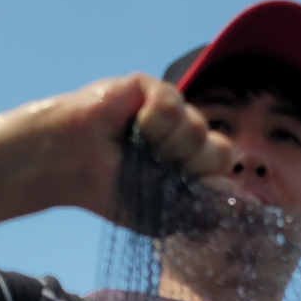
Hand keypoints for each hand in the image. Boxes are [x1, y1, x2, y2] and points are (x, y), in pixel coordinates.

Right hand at [43, 74, 234, 219]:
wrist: (67, 165)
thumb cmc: (107, 189)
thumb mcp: (157, 213)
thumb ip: (196, 211)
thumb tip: (233, 198)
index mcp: (188, 165)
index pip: (223, 171)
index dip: (207, 183)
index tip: (177, 190)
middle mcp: (183, 136)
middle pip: (221, 149)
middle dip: (190, 166)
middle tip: (155, 167)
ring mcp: (170, 110)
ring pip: (197, 128)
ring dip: (164, 146)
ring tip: (133, 145)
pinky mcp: (151, 87)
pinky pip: (173, 104)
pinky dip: (151, 121)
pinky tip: (129, 124)